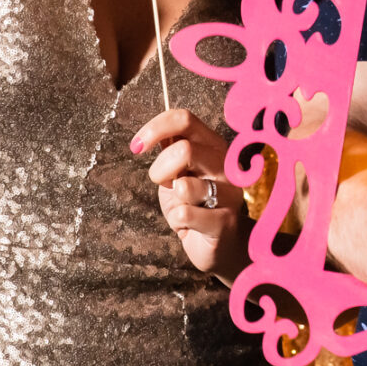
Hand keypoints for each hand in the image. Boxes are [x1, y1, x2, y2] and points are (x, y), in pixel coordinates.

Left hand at [131, 108, 249, 283]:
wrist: (219, 245)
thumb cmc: (195, 205)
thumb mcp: (179, 173)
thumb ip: (171, 150)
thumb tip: (150, 134)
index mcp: (213, 145)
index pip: (185, 120)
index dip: (155, 129)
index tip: (136, 147)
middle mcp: (226, 164)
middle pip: (184, 150)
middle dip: (160, 170)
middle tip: (164, 184)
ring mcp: (229, 192)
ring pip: (185, 186)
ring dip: (173, 200)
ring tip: (184, 207)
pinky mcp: (225, 221)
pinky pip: (185, 214)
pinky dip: (177, 221)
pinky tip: (189, 225)